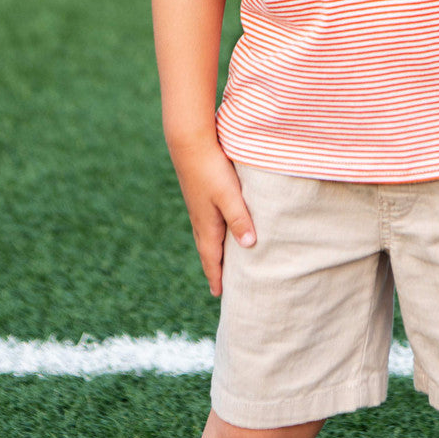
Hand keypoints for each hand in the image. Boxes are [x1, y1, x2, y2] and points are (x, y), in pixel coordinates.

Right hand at [170, 141, 255, 295]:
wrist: (189, 143)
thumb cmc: (211, 169)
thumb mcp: (230, 196)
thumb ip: (240, 219)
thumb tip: (249, 246)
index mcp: (207, 225)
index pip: (212, 258)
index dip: (216, 276)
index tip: (219, 294)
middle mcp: (200, 219)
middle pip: (207, 250)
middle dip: (214, 268)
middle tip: (219, 285)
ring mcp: (198, 206)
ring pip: (206, 235)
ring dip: (213, 250)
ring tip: (220, 261)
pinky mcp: (200, 194)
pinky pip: (206, 222)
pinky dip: (213, 233)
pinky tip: (218, 226)